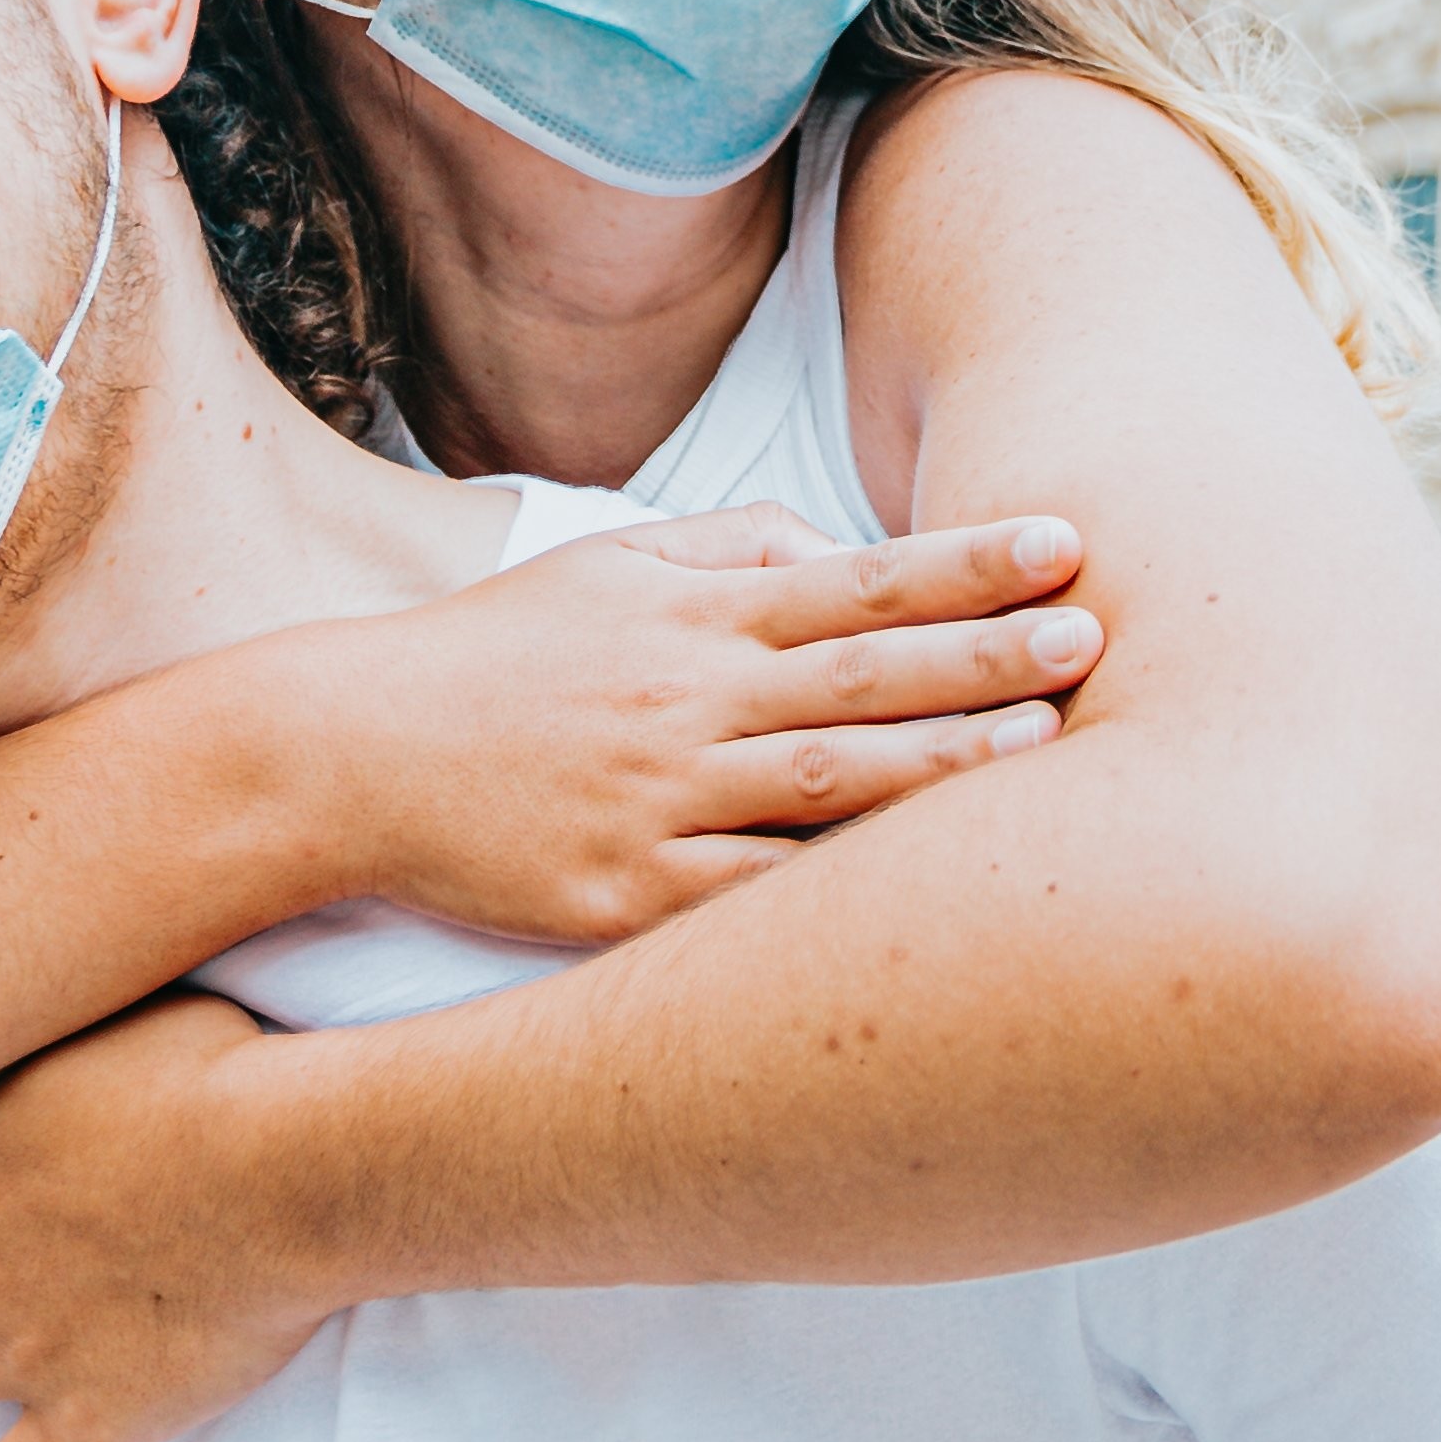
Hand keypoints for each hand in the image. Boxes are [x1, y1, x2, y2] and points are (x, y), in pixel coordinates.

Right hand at [307, 503, 1106, 942]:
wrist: (347, 754)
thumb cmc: (498, 656)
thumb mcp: (609, 563)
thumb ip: (733, 545)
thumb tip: (845, 545)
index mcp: (692, 613)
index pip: (857, 580)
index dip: (967, 565)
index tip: (1064, 544)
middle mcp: (687, 698)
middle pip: (864, 675)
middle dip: (987, 657)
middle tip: (1093, 639)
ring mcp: (659, 799)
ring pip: (826, 783)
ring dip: (944, 767)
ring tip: (1048, 750)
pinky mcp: (626, 895)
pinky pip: (754, 896)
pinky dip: (840, 893)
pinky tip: (926, 893)